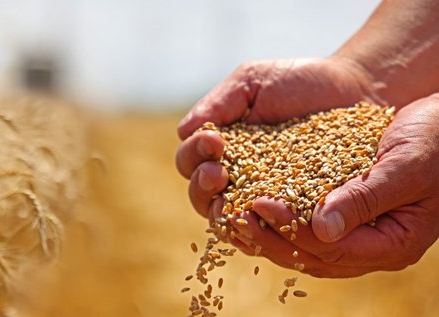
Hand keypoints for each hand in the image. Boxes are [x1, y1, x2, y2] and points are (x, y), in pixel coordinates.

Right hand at [176, 57, 380, 217]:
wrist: (355, 91)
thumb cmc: (298, 82)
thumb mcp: (252, 81)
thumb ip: (218, 102)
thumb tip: (185, 131)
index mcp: (218, 150)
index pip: (189, 162)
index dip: (194, 154)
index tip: (214, 140)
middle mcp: (233, 180)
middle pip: (200, 196)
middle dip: (203, 185)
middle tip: (220, 173)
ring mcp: (261, 202)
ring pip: (228, 221)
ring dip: (225, 214)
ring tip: (236, 202)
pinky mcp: (292, 217)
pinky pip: (268, 234)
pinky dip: (262, 233)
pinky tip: (267, 222)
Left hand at [227, 93, 438, 276]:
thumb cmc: (437, 140)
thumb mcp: (405, 165)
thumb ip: (365, 198)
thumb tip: (320, 229)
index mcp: (393, 243)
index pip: (331, 250)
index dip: (291, 229)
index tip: (257, 203)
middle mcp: (372, 245)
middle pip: (309, 255)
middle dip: (267, 236)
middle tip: (230, 213)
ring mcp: (357, 232)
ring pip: (302, 245)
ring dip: (265, 230)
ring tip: (229, 210)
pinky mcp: (344, 212)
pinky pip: (304, 223)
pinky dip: (276, 214)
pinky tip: (249, 197)